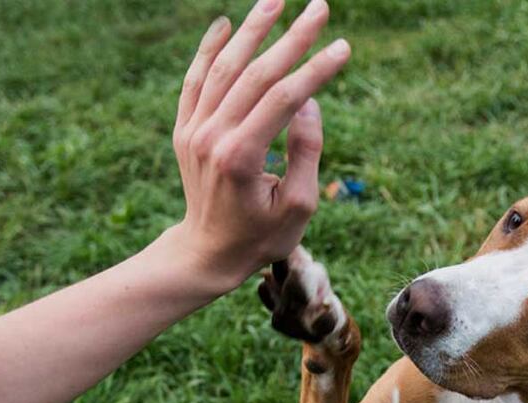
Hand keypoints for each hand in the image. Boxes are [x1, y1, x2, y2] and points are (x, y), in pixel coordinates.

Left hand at [168, 0, 349, 293]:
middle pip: (255, 73)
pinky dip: (208, 49)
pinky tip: (225, 23)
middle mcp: (212, 137)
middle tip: (320, 7)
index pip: (283, 97)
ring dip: (252, 30)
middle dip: (292, 37)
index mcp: (241, 157)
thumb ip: (306, 150)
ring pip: (224, 67)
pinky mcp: (184, 130)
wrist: (207, 252)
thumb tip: (309, 100)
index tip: (343, 46)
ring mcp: (193, 131)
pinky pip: (195, 80)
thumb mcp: (298, 205)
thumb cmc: (261, 235)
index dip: (316, 69)